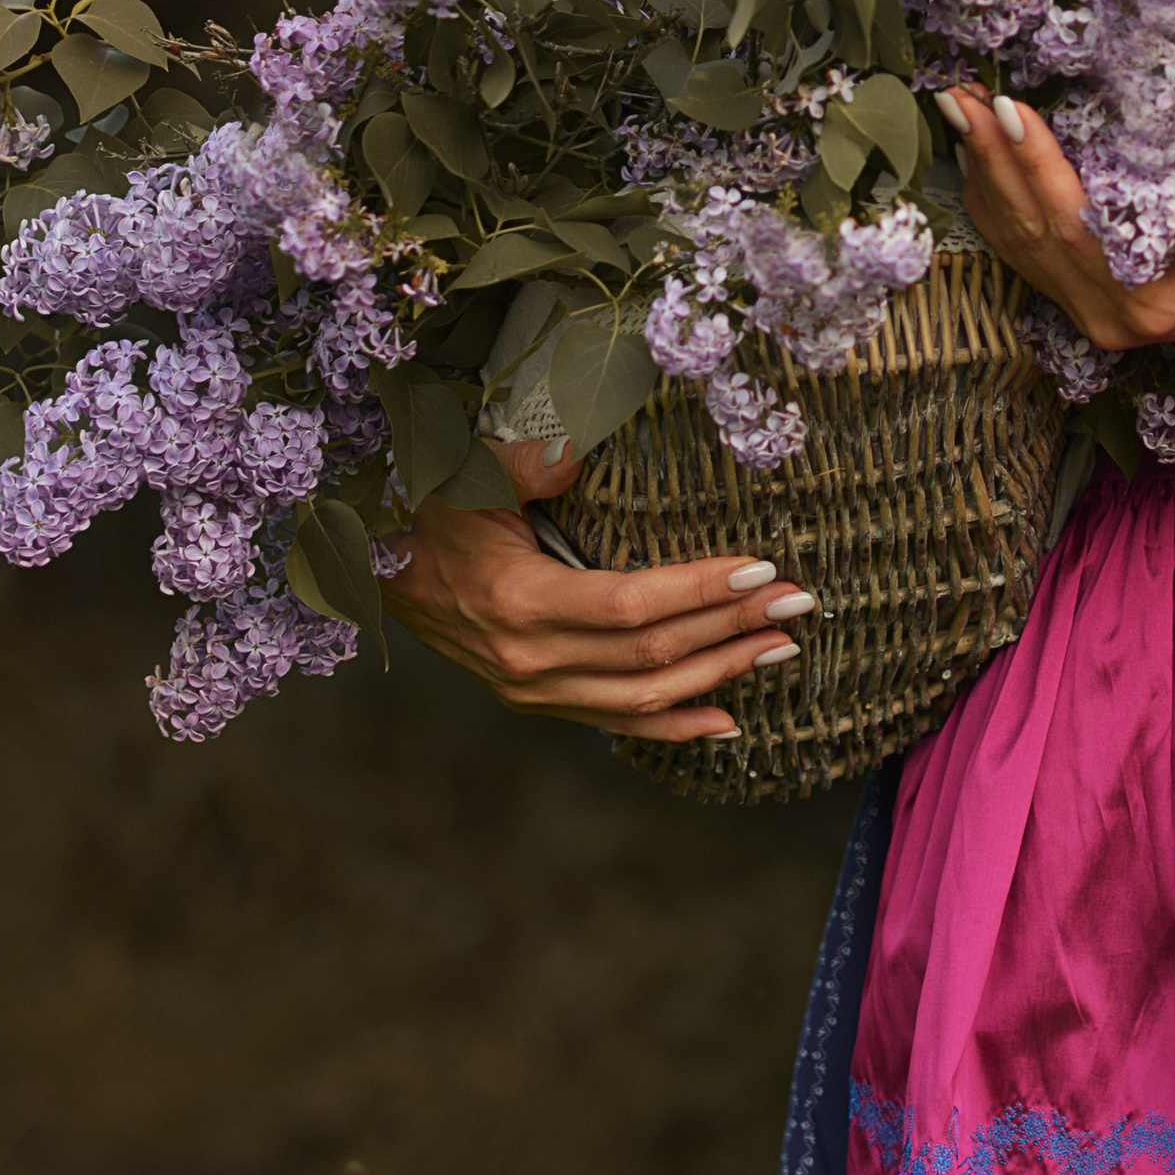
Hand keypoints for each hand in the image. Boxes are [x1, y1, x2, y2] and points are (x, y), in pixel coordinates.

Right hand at [379, 436, 812, 743]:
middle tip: (797, 600)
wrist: (378, 567)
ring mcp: (534, 690)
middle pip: (650, 654)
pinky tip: (726, 719)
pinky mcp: (539, 701)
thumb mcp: (471, 474)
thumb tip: (577, 448)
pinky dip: (673, 726)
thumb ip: (529, 462)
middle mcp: (530, 660)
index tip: (758, 568)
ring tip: (781, 649)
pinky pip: (616, 723)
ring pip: (643, 696)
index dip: (698, 591)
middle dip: (731, 628)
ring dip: (720, 675)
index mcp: (518, 601)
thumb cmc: (431, 509)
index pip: (630, 605)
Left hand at [934, 85, 1174, 347]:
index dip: (1038, 163)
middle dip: (992, 157)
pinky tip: (976, 160)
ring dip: (982, 172)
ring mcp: (1087, 312)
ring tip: (955, 112)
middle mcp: (1105, 315)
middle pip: (1031, 228)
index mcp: (1147, 301)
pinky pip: (1020, 250)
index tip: (1009, 107)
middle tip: (958, 95)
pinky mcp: (1080, 300)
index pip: (1075, 222)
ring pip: (1016, 238)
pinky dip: (992, 201)